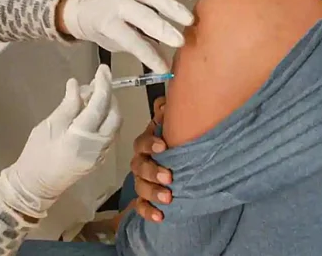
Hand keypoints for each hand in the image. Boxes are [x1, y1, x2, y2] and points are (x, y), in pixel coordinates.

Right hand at [0, 65, 121, 217]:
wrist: (36, 184)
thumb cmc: (37, 153)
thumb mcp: (49, 125)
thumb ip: (67, 105)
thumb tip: (78, 84)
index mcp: (81, 137)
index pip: (100, 105)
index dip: (103, 84)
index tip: (102, 69)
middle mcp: (96, 146)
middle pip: (114, 115)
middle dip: (110, 95)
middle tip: (97, 82)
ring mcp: (100, 155)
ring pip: (115, 125)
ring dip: (109, 107)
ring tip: (92, 95)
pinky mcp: (99, 159)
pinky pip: (110, 134)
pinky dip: (106, 119)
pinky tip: (92, 113)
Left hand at [60, 0, 193, 72]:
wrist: (88, 5)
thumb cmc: (106, 29)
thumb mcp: (117, 43)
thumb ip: (141, 49)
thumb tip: (165, 66)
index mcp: (108, 23)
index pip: (129, 39)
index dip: (147, 54)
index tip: (164, 68)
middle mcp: (118, 2)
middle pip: (140, 13)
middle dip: (161, 27)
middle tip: (180, 41)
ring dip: (171, 6)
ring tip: (189, 20)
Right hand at [130, 97, 172, 222]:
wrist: (181, 164)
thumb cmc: (175, 142)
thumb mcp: (174, 125)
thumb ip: (169, 112)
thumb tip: (165, 104)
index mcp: (147, 145)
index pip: (142, 143)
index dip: (149, 144)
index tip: (163, 146)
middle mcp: (141, 162)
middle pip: (139, 166)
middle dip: (153, 172)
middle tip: (169, 177)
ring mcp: (142, 181)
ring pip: (140, 187)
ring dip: (152, 192)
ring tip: (168, 198)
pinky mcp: (146, 199)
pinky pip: (141, 206)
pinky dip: (148, 211)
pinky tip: (160, 217)